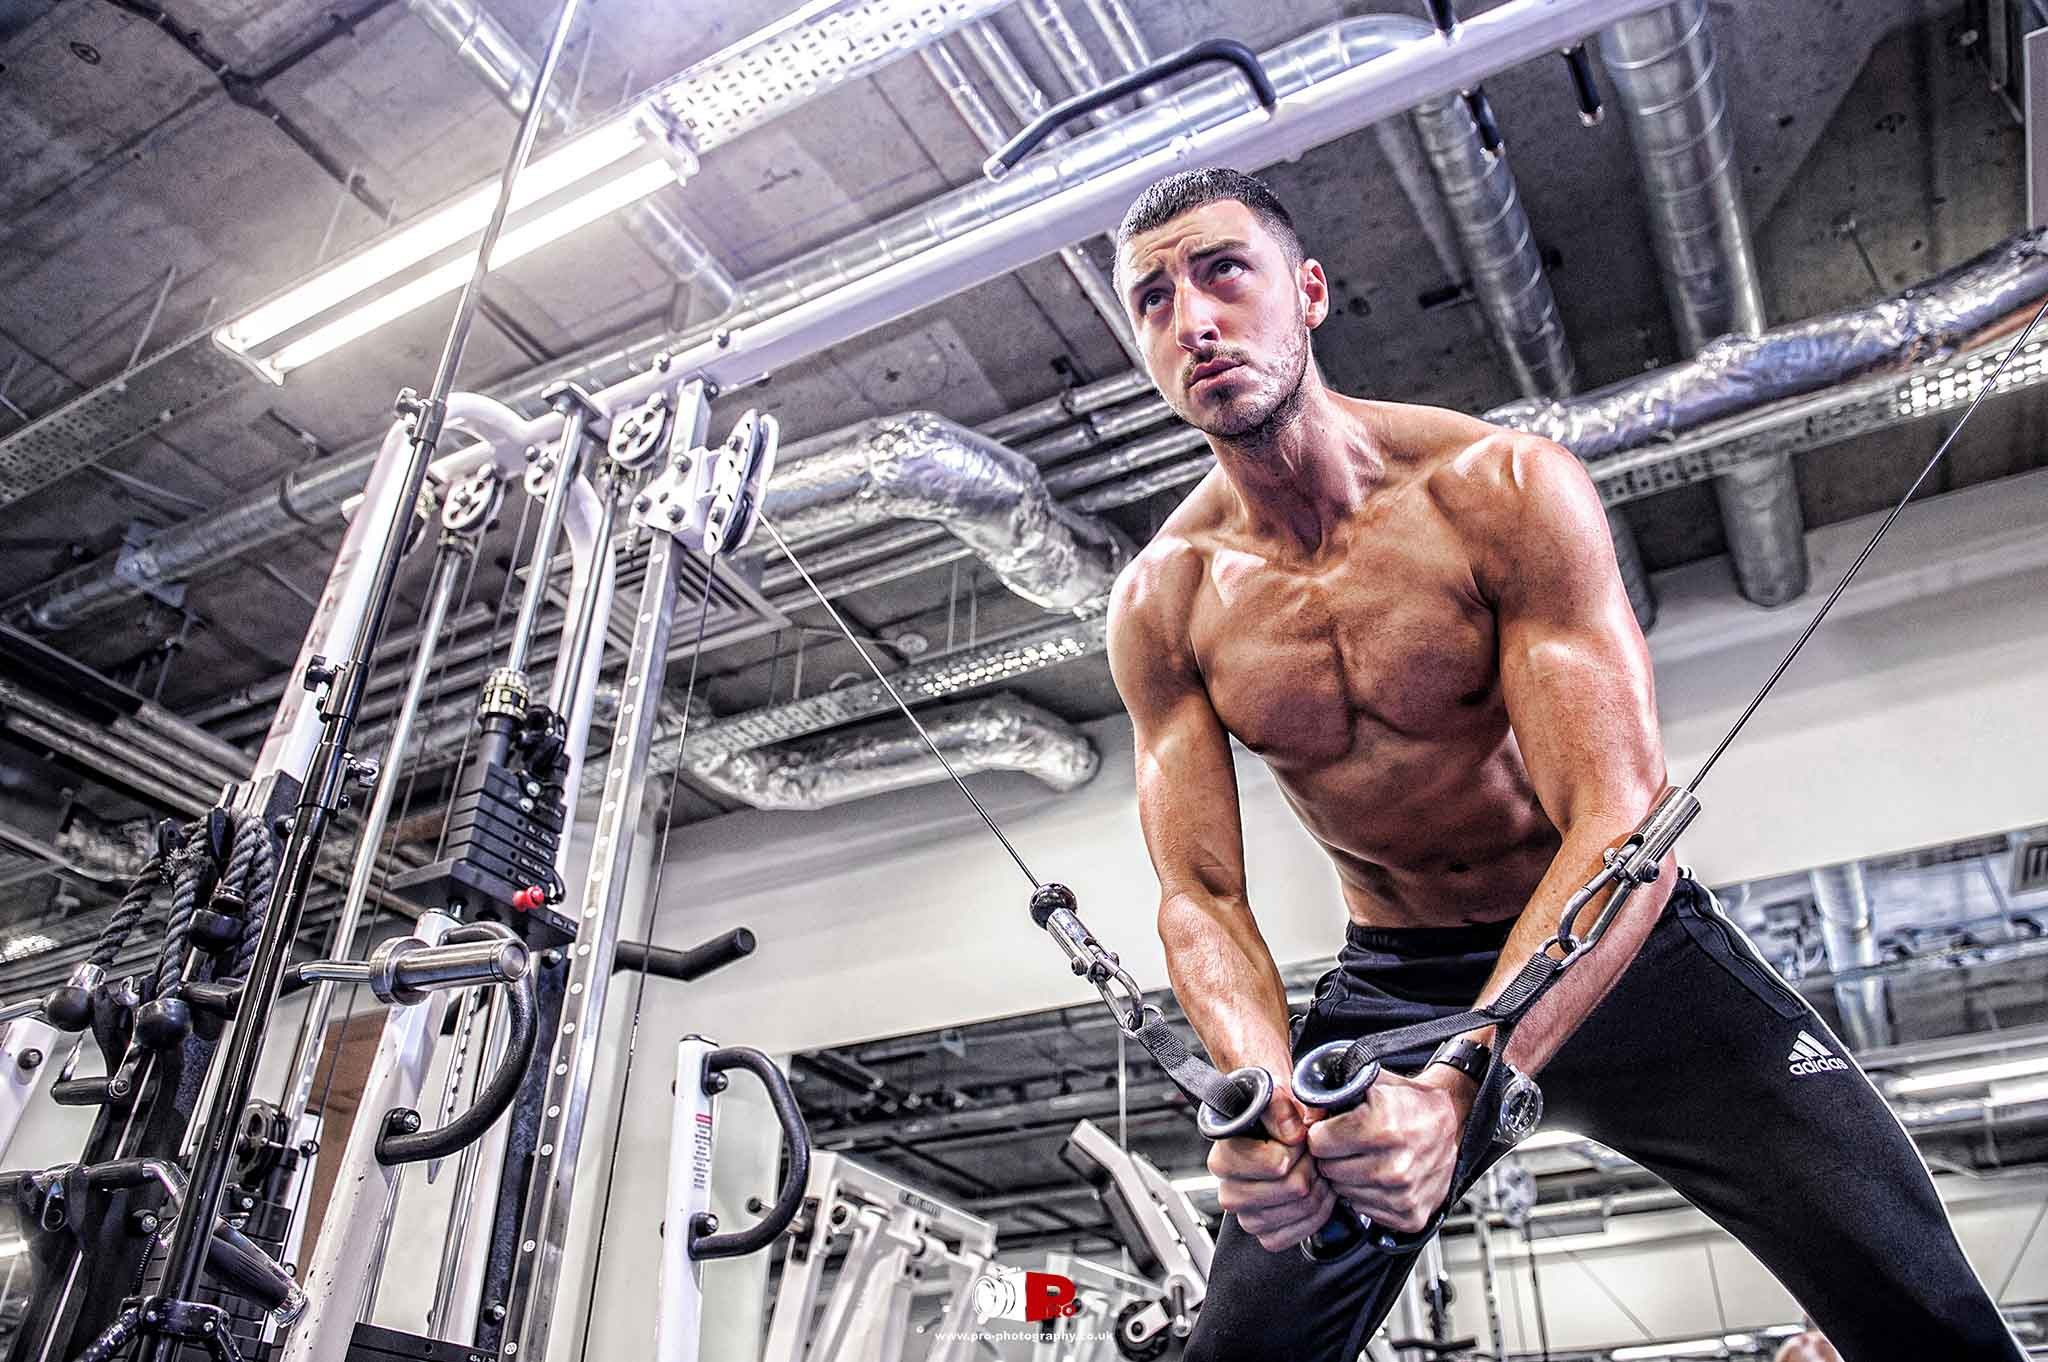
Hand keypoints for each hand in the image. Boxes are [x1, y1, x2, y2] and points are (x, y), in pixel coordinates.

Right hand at [1209, 1082, 1335, 1252]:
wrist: (1277, 1135)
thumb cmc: (1273, 1117)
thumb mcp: (1274, 1096)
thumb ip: (1281, 1107)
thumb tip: (1293, 1134)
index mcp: (1223, 1159)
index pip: (1275, 1164)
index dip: (1296, 1147)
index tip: (1298, 1135)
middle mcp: (1228, 1192)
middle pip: (1293, 1188)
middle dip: (1310, 1166)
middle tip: (1309, 1152)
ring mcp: (1246, 1217)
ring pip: (1302, 1209)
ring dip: (1318, 1187)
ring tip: (1312, 1168)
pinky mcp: (1265, 1235)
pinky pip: (1301, 1232)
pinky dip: (1317, 1213)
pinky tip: (1312, 1192)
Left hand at [1304, 1065, 1474, 1234]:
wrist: (1448, 1123)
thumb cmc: (1408, 1102)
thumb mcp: (1372, 1082)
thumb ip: (1333, 1092)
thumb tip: (1302, 1109)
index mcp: (1383, 1127)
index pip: (1319, 1143)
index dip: (1321, 1133)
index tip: (1330, 1129)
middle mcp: (1396, 1165)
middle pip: (1328, 1169)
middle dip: (1332, 1156)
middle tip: (1348, 1145)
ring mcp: (1404, 1194)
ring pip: (1343, 1192)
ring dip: (1347, 1177)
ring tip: (1365, 1158)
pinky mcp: (1410, 1216)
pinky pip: (1364, 1209)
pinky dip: (1366, 1195)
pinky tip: (1378, 1177)